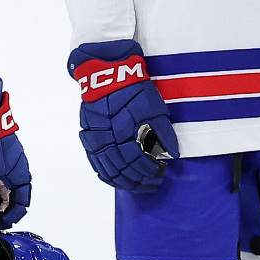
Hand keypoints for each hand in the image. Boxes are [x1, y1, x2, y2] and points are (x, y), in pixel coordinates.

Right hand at [67, 40, 177, 192]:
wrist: (105, 73)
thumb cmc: (133, 88)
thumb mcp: (154, 106)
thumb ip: (162, 132)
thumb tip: (172, 156)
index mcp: (124, 128)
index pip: (137, 159)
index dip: (149, 170)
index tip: (160, 174)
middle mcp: (106, 136)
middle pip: (122, 167)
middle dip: (139, 180)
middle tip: (153, 184)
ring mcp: (94, 137)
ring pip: (107, 168)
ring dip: (123, 181)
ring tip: (137, 186)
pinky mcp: (87, 136)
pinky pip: (95, 162)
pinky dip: (106, 174)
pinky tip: (115, 180)